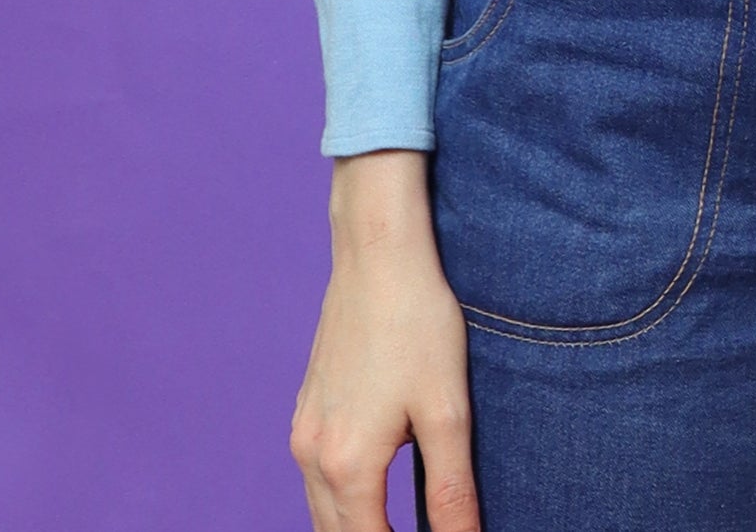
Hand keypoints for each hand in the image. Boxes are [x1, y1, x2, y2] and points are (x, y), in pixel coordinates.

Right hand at [291, 150, 480, 531]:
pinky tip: (374, 488)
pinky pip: (317, 474)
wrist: (378, 251)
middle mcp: (312, 454)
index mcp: (347, 465)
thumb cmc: (417, 322)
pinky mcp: (307, 405)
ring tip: (400, 524)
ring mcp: (303, 428)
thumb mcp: (447, 409)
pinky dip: (341, 497)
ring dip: (356, 526)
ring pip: (322, 509)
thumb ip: (451, 488)